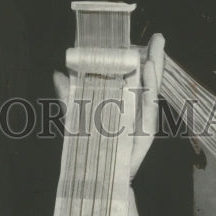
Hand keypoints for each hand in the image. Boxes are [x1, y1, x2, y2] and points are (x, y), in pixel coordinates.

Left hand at [52, 33, 164, 178]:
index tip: (136, 39)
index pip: (130, 76)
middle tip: (158, 36)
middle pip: (146, 80)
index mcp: (121, 103)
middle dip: (153, 58)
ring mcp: (140, 121)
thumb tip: (57, 74)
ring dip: (154, 70)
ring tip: (156, 49)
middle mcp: (134, 110)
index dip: (135, 58)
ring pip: (152, 92)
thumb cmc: (89, 148)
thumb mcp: (76, 119)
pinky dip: (150, 90)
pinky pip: (149, 110)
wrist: (96, 179)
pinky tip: (149, 72)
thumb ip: (69, 97)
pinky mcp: (145, 134)